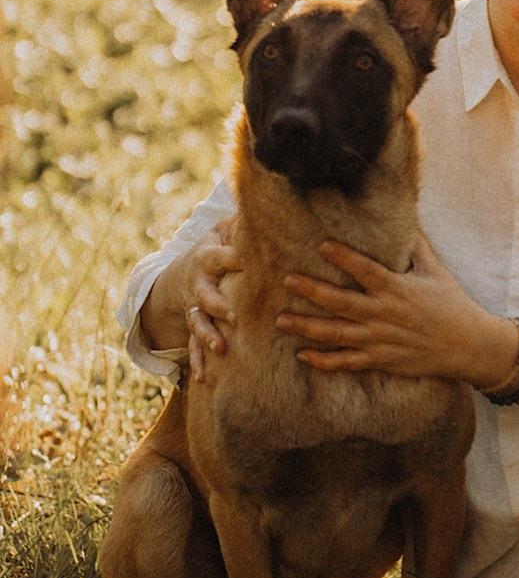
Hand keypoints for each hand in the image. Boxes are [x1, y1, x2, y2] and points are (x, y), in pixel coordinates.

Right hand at [184, 217, 242, 380]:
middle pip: (206, 294)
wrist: (186, 269)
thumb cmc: (219, 245)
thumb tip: (273, 199)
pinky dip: (199, 362)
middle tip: (234, 314)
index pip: (221, 256)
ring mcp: (195, 308)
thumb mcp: (226, 229)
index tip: (247, 260)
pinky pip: (193, 346)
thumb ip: (244, 221)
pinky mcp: (194, 326)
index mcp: (209, 257)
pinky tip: (205, 378)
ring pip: (198, 323)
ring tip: (221, 348)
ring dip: (208, 336)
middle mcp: (199, 284)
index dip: (232, 257)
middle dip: (218, 304)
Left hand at [276, 234, 514, 383]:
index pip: (365, 270)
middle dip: (311, 291)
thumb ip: (415, 245)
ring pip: (336, 335)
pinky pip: (347, 362)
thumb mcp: (435, 270)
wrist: (467, 345)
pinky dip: (324, 361)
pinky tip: (302, 355)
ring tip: (281, 320)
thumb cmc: (451, 303)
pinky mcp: (381, 360)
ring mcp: (380, 340)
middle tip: (287, 280)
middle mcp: (384, 314)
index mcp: (397, 289)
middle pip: (341, 303)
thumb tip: (403, 216)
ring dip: (307, 328)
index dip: (343, 257)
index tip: (321, 244)